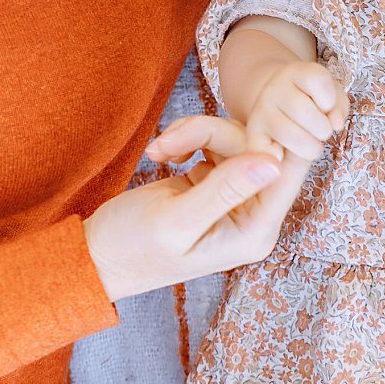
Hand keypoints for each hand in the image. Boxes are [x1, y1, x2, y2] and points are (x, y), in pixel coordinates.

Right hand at [82, 115, 310, 301]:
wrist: (96, 255)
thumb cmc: (132, 248)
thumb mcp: (176, 220)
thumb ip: (225, 190)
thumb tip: (273, 160)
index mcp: (255, 231)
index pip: (287, 173)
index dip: (268, 138)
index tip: (231, 128)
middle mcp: (252, 214)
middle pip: (257, 147)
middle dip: (213, 133)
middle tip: (169, 140)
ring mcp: (234, 196)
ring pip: (233, 139)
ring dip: (195, 133)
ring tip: (159, 147)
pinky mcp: (213, 181)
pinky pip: (214, 143)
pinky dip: (188, 139)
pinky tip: (162, 151)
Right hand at [243, 60, 348, 160]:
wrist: (279, 108)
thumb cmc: (311, 105)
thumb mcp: (331, 97)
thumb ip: (339, 108)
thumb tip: (334, 124)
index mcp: (296, 73)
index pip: (318, 79)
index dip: (329, 99)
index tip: (325, 106)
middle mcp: (273, 88)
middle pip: (307, 113)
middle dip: (323, 129)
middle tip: (318, 130)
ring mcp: (260, 111)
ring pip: (293, 135)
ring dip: (311, 147)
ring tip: (309, 142)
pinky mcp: (252, 135)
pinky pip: (269, 153)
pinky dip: (280, 158)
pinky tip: (285, 155)